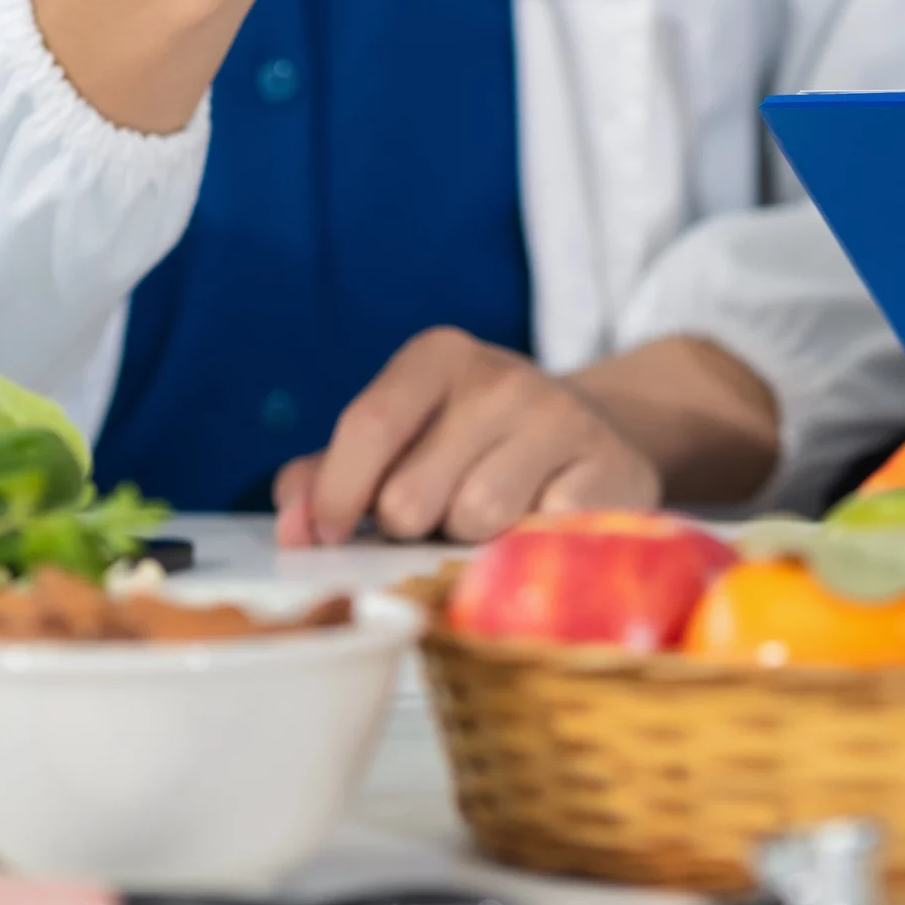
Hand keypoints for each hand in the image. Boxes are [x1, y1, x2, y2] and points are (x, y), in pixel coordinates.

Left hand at [273, 331, 780, 545]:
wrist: (595, 436)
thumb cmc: (473, 448)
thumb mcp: (399, 442)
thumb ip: (329, 477)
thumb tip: (294, 529)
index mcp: (437, 357)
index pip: (369, 425)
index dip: (340, 496)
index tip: (333, 536)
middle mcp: (501, 377)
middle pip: (413, 494)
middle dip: (411, 526)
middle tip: (435, 516)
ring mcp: (560, 420)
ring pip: (475, 520)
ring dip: (470, 541)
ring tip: (488, 520)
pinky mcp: (609, 469)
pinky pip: (538, 536)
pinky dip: (528, 547)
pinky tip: (538, 523)